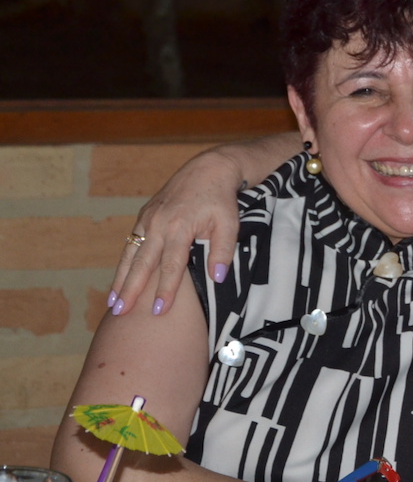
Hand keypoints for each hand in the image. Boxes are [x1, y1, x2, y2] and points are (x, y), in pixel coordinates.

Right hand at [110, 147, 245, 315]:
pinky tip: (119, 278)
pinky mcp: (145, 215)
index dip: (165, 289)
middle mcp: (158, 223)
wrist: (209, 169)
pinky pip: (131, 243)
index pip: (170, 265)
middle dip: (131, 289)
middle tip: (120, 312)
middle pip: (142, 263)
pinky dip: (124, 262)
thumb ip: (222, 251)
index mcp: (179, 226)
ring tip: (112, 302)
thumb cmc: (221, 199)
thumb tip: (216, 278)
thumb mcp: (230, 223)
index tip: (159, 310)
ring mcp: (148, 218)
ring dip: (120, 279)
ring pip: (131, 254)